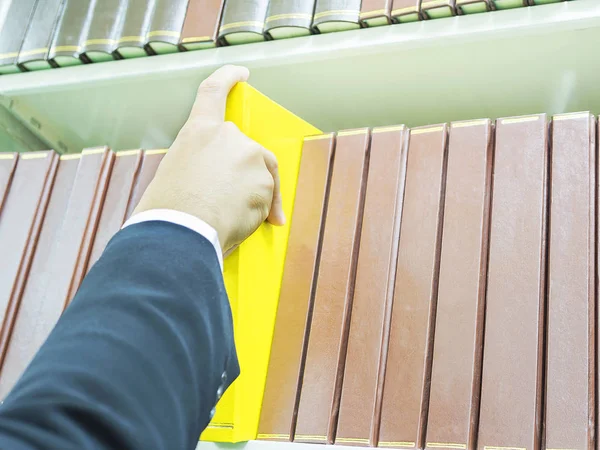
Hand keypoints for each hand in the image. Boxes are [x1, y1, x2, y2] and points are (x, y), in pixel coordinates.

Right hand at [134, 65, 284, 252]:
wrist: (182, 233)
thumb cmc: (167, 211)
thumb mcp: (175, 172)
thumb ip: (199, 164)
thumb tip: (215, 181)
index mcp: (198, 131)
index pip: (214, 92)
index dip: (228, 78)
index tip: (241, 73)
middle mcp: (228, 136)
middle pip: (246, 149)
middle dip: (243, 173)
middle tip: (229, 200)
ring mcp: (251, 157)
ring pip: (260, 174)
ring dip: (254, 195)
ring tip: (232, 219)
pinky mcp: (266, 181)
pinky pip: (270, 196)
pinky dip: (265, 210)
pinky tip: (245, 224)